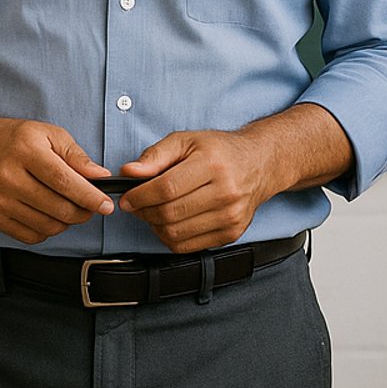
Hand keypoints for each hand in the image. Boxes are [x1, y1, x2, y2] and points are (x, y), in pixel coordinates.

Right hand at [0, 116, 114, 245]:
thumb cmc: (11, 138)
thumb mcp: (47, 133)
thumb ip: (75, 155)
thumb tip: (99, 176)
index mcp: (25, 151)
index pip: (63, 181)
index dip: (89, 196)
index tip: (106, 204)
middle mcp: (8, 177)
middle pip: (57, 207)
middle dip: (83, 212)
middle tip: (91, 206)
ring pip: (47, 226)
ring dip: (67, 222)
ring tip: (69, 207)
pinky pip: (31, 236)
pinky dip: (47, 230)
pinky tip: (48, 215)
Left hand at [118, 129, 275, 252]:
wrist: (258, 164)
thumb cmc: (220, 151)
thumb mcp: (186, 140)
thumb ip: (155, 155)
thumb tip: (130, 171)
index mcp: (212, 165)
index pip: (166, 188)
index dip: (140, 196)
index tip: (128, 198)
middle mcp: (225, 193)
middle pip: (170, 213)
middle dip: (144, 211)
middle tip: (137, 205)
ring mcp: (230, 217)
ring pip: (176, 234)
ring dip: (155, 226)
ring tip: (153, 212)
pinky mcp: (231, 234)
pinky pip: (188, 246)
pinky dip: (170, 238)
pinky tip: (170, 223)